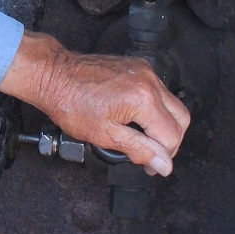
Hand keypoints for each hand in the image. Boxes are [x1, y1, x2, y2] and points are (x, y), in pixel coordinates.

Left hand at [0, 31, 189, 175]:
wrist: (53, 75)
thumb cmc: (71, 103)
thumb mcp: (105, 135)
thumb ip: (140, 150)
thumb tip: (164, 165)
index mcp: (143, 99)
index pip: (171, 135)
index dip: (163, 157)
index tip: (150, 166)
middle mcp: (149, 81)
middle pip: (181, 118)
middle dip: (170, 141)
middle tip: (152, 155)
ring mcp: (145, 71)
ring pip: (172, 104)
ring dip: (163, 124)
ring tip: (142, 138)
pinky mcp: (138, 67)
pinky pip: (159, 91)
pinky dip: (155, 108)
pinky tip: (137, 120)